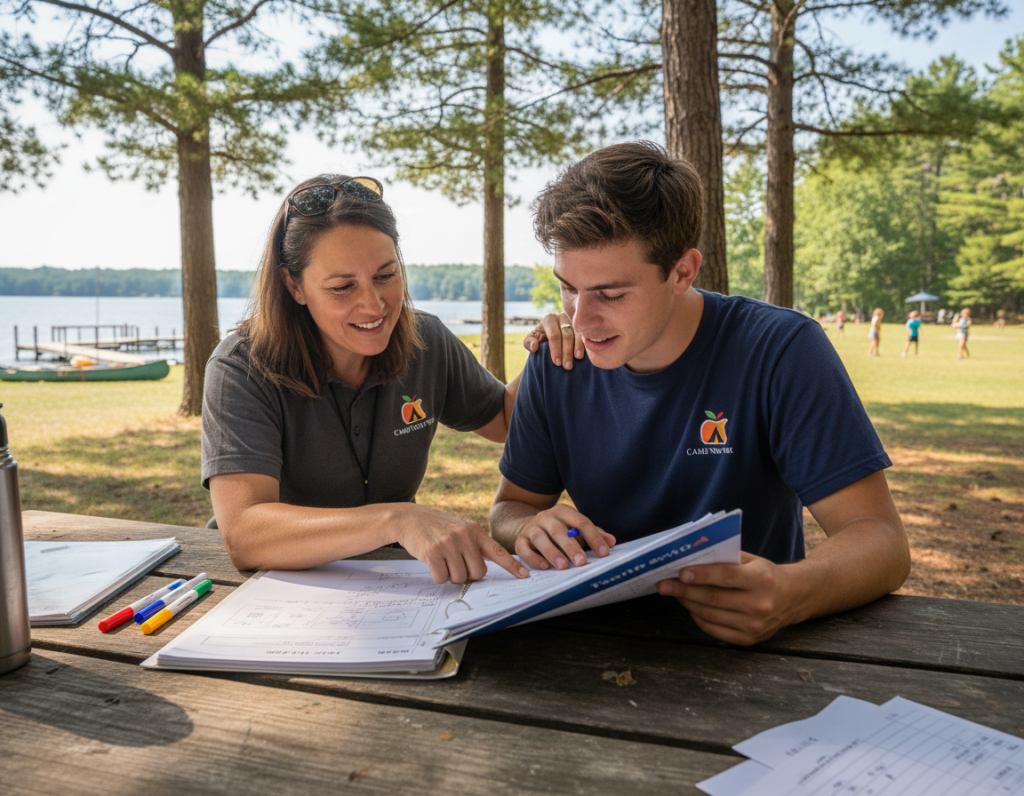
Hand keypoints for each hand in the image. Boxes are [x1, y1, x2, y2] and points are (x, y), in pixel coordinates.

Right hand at [395, 505, 528, 583]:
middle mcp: (465, 536)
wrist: (409, 518)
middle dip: (467, 574)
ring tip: (442, 560)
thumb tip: (483, 570)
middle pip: (478, 573)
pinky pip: (442, 578)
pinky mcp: (433, 552)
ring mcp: (449, 544)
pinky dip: (438, 576)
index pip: (498, 551)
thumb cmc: (436, 528)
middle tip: (455, 563)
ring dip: (451, 575)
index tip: (525, 575)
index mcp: (475, 530)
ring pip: (460, 578)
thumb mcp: (460, 529)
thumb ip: (474, 545)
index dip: (512, 566)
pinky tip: (432, 562)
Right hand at [513, 504, 614, 570]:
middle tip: (581, 561)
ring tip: (563, 566)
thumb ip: (593, 534)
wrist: (530, 526)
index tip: (604, 553)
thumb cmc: (560, 530)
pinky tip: (545, 567)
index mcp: (563, 511)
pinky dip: (534, 558)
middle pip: (559, 530)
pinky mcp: (520, 540)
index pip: (581, 522)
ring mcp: (532, 528)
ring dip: (552, 552)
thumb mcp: (576, 528)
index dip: (593, 537)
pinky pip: (524, 549)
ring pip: (541, 538)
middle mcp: (546, 517)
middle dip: (571, 546)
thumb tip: (611, 542)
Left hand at [523, 312, 583, 369]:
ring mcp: (573, 320)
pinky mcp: (582, 325)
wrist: (551, 335)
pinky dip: (585, 343)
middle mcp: (562, 316)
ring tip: (578, 359)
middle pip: (566, 335)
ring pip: (577, 333)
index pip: (553, 335)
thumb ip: (528, 342)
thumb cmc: (540, 338)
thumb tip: (534, 346)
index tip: (557, 363)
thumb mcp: (532, 339)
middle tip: (567, 366)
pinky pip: (585, 333)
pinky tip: (585, 353)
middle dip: (566, 351)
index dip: (555, 349)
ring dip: (577, 347)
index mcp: (549, 319)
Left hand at [656, 552, 798, 645]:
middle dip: (684, 590)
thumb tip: (690, 560)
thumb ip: (725, 559)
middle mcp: (759, 604)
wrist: (793, 598)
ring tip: (674, 593)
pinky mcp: (749, 639)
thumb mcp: (751, 560)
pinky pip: (714, 630)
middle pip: (713, 598)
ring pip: (710, 615)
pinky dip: (698, 618)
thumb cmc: (765, 574)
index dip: (701, 575)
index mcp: (761, 579)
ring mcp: (754, 625)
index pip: (726, 577)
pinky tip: (690, 607)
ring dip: (687, 603)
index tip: (681, 572)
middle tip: (664, 584)